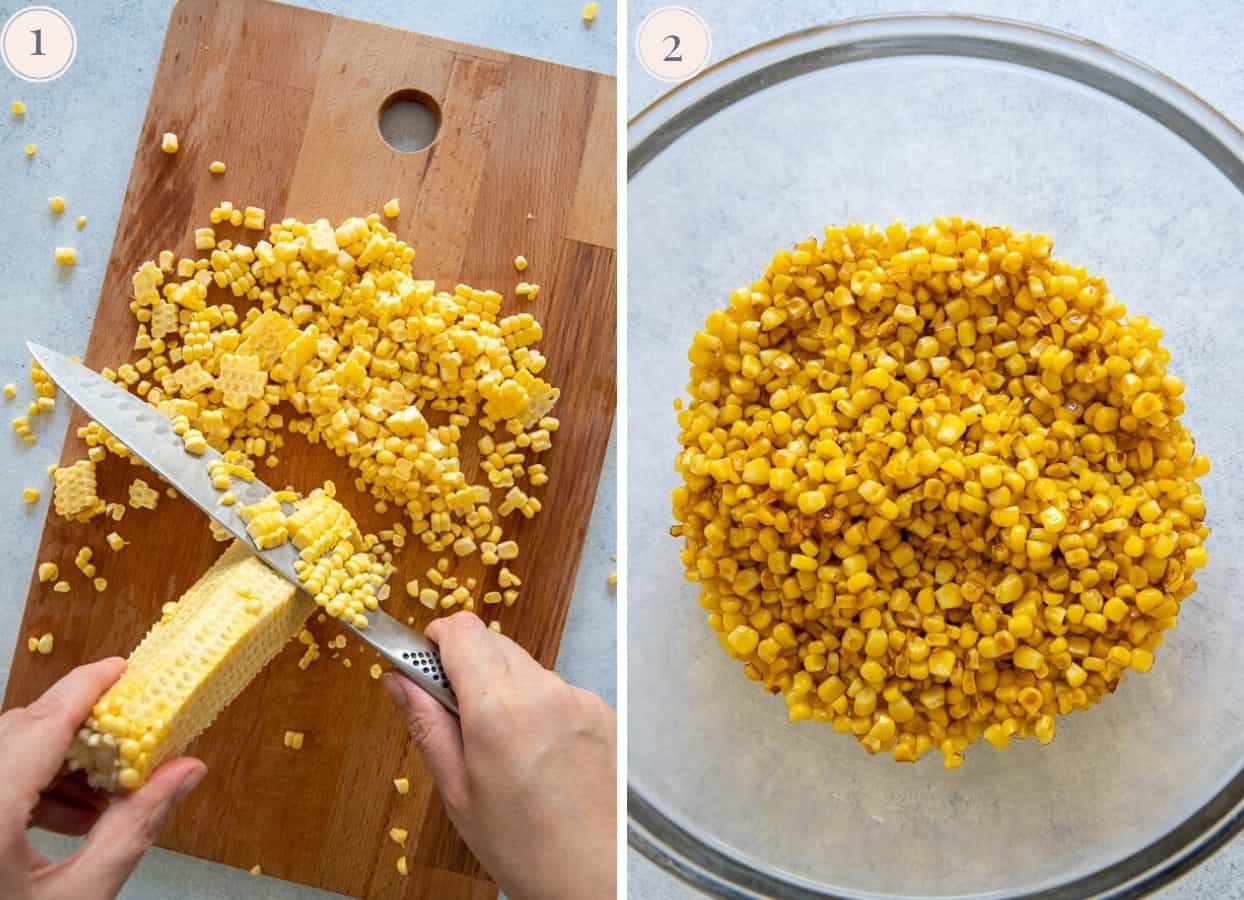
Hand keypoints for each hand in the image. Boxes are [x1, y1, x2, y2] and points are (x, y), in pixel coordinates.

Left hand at [0, 657, 206, 899]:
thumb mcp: (78, 897)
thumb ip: (133, 828)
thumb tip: (186, 772)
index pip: (44, 720)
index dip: (89, 686)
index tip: (125, 669)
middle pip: (22, 731)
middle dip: (81, 730)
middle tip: (131, 740)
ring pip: (6, 754)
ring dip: (58, 762)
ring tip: (104, 796)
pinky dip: (30, 785)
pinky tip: (67, 817)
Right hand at [382, 612, 615, 899]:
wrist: (595, 874)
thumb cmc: (524, 845)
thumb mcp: (456, 790)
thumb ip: (426, 723)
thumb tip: (398, 678)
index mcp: (498, 710)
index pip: (461, 630)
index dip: (436, 639)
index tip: (425, 660)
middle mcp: (543, 692)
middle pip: (493, 641)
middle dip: (467, 665)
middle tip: (456, 712)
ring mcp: (577, 698)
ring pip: (525, 666)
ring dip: (504, 687)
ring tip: (502, 745)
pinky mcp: (600, 709)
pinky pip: (556, 689)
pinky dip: (539, 706)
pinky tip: (537, 752)